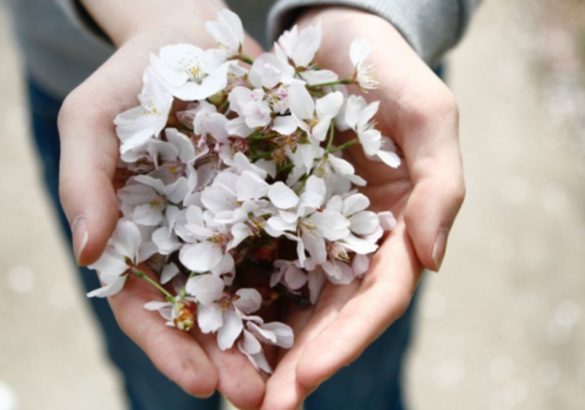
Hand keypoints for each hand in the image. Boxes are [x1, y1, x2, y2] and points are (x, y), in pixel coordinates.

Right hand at [57, 2, 266, 406]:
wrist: (193, 37)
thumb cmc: (135, 77)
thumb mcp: (93, 119)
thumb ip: (84, 182)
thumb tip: (87, 251)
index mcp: (139, 236)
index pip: (145, 305)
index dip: (168, 347)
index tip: (199, 385)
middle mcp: (189, 239)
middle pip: (205, 311)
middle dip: (228, 359)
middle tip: (257, 399)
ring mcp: (234, 222)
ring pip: (252, 289)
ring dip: (273, 336)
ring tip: (298, 375)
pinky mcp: (275, 198)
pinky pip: (292, 242)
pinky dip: (306, 278)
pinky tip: (330, 308)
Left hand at [262, 8, 464, 408]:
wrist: (332, 38)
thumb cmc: (384, 70)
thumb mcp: (427, 112)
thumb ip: (442, 182)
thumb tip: (432, 260)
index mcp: (396, 227)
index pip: (378, 299)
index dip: (346, 342)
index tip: (304, 379)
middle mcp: (354, 239)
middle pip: (332, 315)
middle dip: (300, 364)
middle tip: (260, 407)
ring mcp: (311, 229)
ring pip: (292, 300)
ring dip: (266, 348)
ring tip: (231, 387)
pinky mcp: (272, 210)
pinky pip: (254, 258)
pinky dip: (238, 297)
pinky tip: (211, 327)